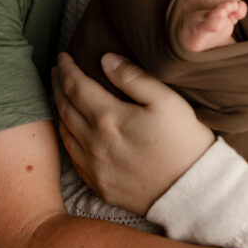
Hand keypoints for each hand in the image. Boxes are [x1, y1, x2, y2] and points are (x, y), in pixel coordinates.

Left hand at [52, 52, 214, 214]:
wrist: (191, 191)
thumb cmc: (184, 142)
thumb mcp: (167, 100)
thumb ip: (134, 77)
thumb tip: (106, 59)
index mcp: (108, 118)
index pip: (75, 85)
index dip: (66, 68)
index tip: (63, 56)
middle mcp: (93, 143)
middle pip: (64, 107)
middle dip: (58, 85)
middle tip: (57, 70)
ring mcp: (93, 167)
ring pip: (64, 132)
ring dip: (59, 109)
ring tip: (61, 94)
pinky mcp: (98, 184)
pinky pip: (72, 156)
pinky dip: (66, 136)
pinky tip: (71, 129)